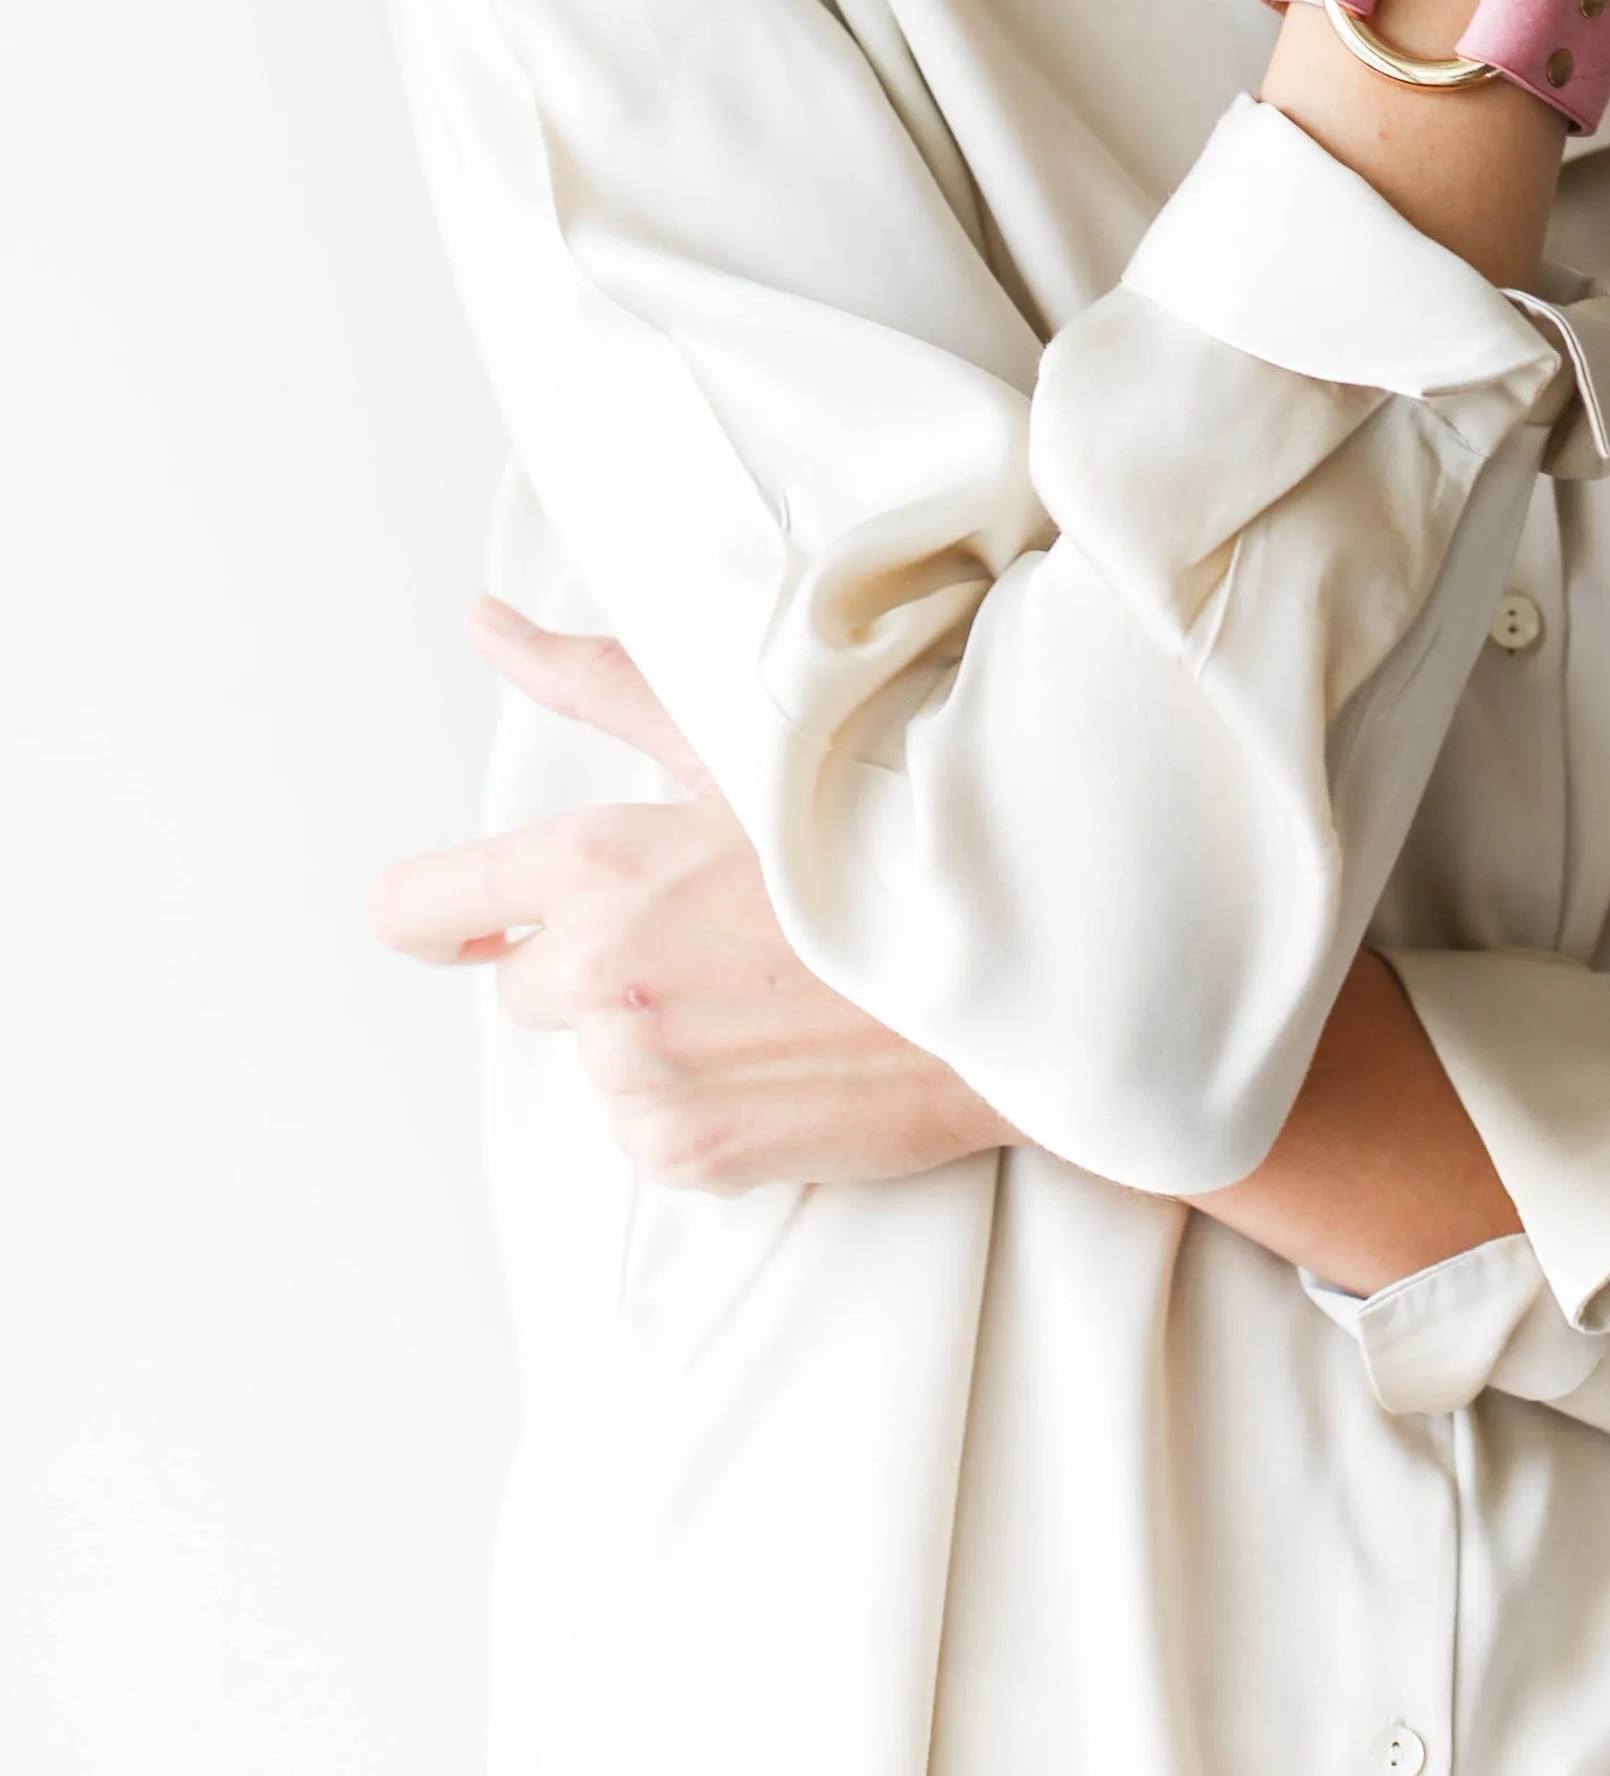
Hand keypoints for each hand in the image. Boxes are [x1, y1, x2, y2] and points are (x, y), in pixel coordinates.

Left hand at [365, 599, 1016, 1193]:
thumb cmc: (887, 829)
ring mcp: (643, 1074)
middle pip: (523, 983)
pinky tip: (783, 1049)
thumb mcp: (742, 737)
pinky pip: (645, 1127)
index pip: (425, 906)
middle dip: (596, 956)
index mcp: (601, 863)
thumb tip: (480, 622)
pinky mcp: (687, 1152)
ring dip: (657, 1028)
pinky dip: (698, 1101)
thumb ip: (594, 684)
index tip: (452, 919)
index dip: (432, 911)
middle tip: (717, 925)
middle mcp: (602, 975)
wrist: (1017, 964)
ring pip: (595, 1054)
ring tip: (771, 982)